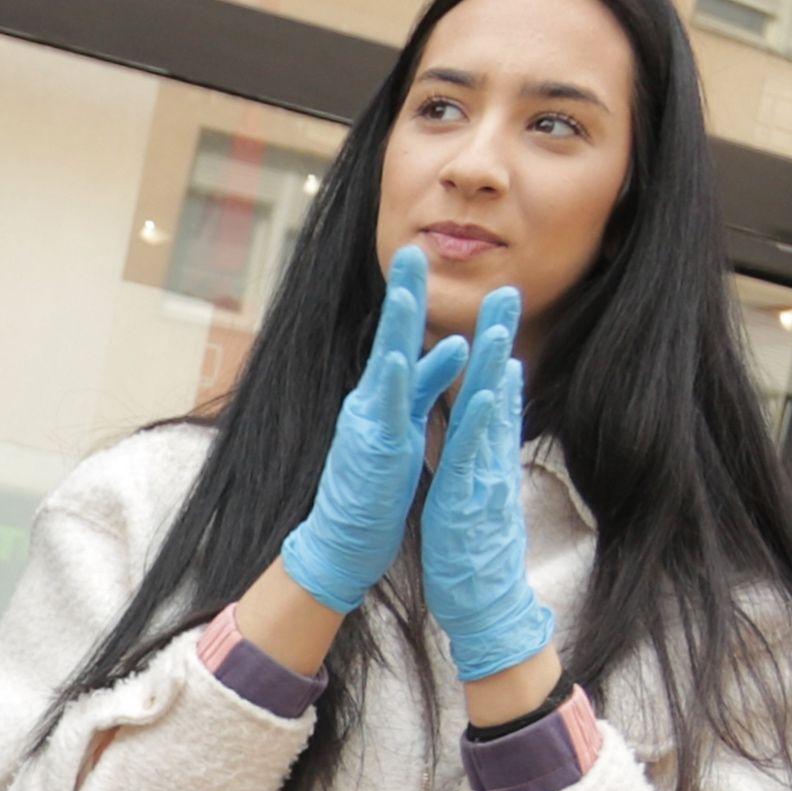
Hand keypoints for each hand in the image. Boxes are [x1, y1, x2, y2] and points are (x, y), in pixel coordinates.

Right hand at [276, 245, 465, 617]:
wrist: (341, 542)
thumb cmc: (375, 489)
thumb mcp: (406, 425)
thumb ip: (424, 386)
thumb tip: (450, 346)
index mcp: (384, 397)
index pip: (402, 337)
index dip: (412, 296)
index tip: (422, 255)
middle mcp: (371, 402)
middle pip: (391, 337)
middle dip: (402, 293)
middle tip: (412, 248)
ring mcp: (369, 424)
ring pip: (385, 366)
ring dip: (396, 328)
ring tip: (406, 290)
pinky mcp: (373, 451)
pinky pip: (385, 412)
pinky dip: (395, 383)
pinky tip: (401, 356)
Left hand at [420, 285, 556, 687]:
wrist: (485, 605)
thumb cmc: (475, 553)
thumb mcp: (476, 496)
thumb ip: (482, 463)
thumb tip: (485, 437)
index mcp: (485, 459)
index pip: (491, 398)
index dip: (493, 353)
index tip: (496, 312)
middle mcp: (491, 460)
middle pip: (497, 391)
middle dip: (500, 341)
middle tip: (506, 294)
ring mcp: (487, 476)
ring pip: (490, 413)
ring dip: (493, 367)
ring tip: (498, 324)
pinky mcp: (473, 496)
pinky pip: (477, 453)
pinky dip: (481, 420)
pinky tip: (485, 390)